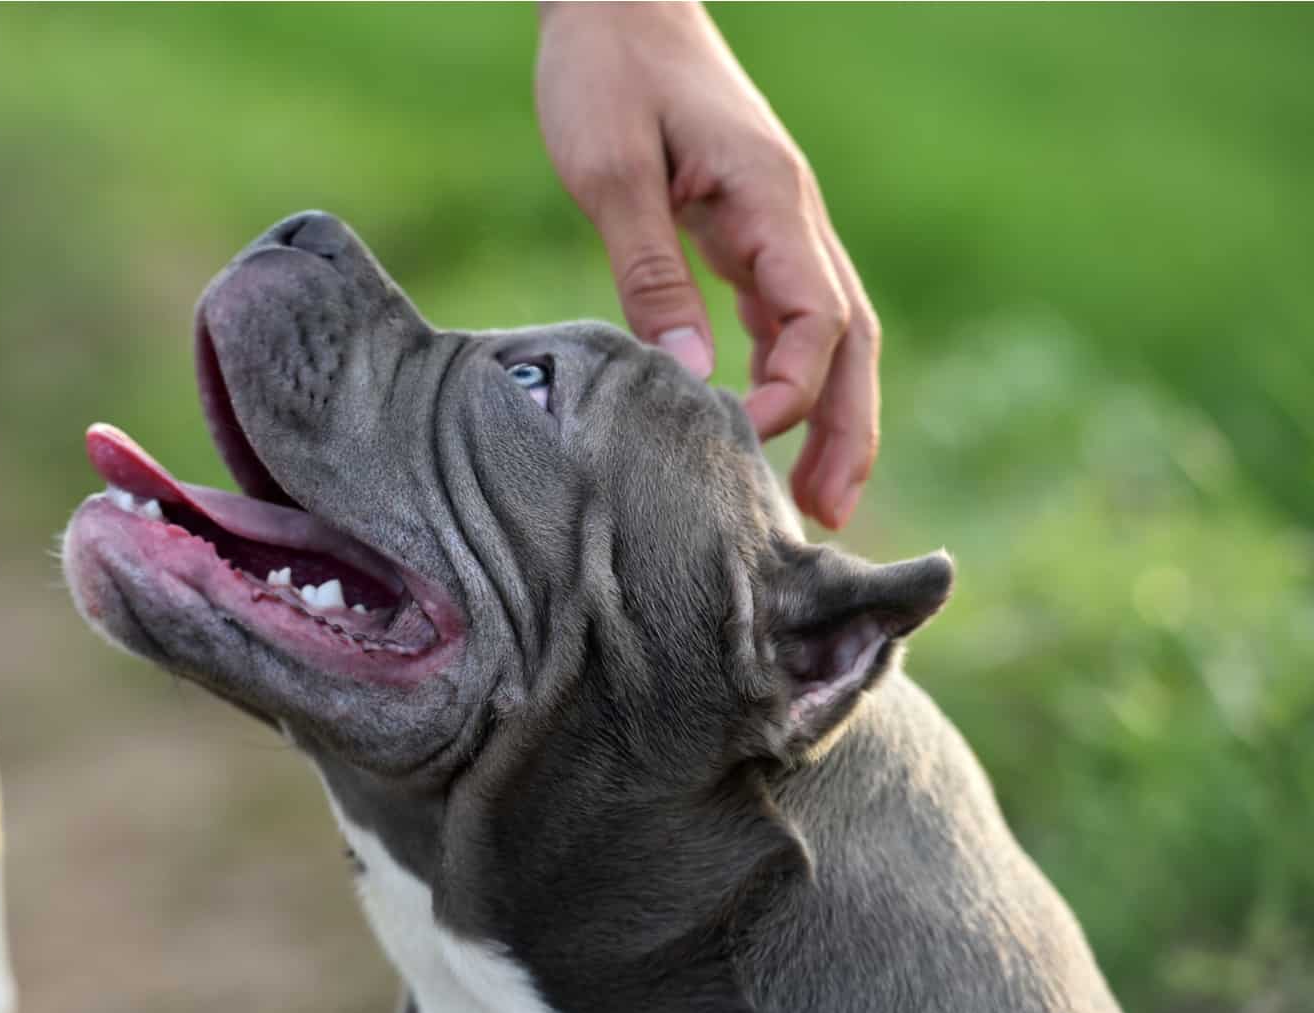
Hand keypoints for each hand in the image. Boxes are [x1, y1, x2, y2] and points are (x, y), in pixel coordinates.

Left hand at [535, 1, 878, 529]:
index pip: (816, 319)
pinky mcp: (748, 226)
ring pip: (830, 330)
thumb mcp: (612, 169)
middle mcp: (791, 216)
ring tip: (816, 494)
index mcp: (770, 200)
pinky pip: (787, 311)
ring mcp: (777, 222)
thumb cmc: (608, 69)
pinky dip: (788, 370)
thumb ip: (648, 270)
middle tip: (834, 515)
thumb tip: (684, 375)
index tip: (737, 437)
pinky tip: (765, 418)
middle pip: (850, 338)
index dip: (790, 391)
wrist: (619, 0)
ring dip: (829, 410)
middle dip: (849, 428)